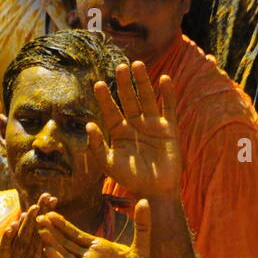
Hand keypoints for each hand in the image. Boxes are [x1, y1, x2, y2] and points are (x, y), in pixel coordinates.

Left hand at [88, 65, 181, 199]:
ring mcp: (152, 125)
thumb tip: (89, 125)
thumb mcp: (109, 164)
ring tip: (137, 65)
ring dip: (143, 82)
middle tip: (120, 66)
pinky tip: (165, 80)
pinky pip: (168, 108)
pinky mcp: (169, 129)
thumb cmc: (130, 179)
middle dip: (124, 83)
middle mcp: (135, 124)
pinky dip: (167, 94)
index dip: (104, 98)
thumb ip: (98, 147)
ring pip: (147, 98)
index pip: (110, 110)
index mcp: (119, 132)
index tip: (97, 84)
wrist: (154, 191)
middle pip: (128, 98)